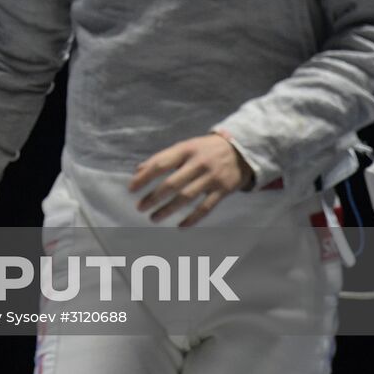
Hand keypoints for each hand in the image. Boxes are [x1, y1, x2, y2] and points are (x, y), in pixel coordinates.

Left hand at [129, 133, 253, 226]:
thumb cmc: (204, 150)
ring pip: (187, 197)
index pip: (160, 164)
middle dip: (154, 197)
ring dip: (168, 209)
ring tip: (154, 218)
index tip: (131, 189)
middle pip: (172, 183)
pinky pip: (206, 207)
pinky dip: (192, 219)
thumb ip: (163, 158)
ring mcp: (212, 177)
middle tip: (140, 207)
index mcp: (185, 149)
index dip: (144, 177)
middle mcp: (198, 163)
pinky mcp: (223, 190)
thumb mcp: (185, 147)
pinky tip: (180, 227)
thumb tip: (138, 171)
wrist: (241, 150)